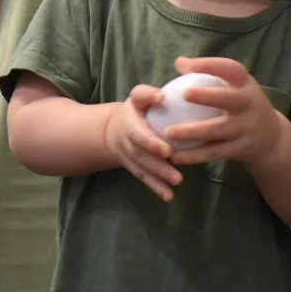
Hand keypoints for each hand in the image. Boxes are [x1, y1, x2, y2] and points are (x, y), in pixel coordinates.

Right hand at [103, 84, 181, 200]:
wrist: (113, 130)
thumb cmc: (135, 109)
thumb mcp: (137, 97)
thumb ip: (146, 94)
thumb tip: (162, 95)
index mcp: (129, 122)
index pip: (137, 133)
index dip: (150, 142)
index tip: (167, 150)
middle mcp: (127, 141)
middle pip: (141, 154)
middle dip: (158, 164)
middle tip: (176, 171)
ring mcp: (130, 156)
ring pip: (143, 168)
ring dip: (159, 177)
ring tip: (177, 183)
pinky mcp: (134, 167)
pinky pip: (144, 178)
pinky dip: (156, 187)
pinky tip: (169, 197)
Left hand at [162, 57, 288, 167]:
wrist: (271, 139)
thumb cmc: (243, 104)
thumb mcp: (236, 86)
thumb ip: (210, 74)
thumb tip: (179, 62)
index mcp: (245, 84)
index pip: (231, 69)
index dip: (210, 65)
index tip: (187, 64)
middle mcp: (248, 104)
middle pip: (228, 99)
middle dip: (207, 96)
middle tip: (184, 93)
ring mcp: (244, 128)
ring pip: (217, 130)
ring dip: (192, 132)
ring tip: (169, 132)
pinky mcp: (238, 149)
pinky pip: (213, 152)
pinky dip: (193, 155)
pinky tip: (174, 156)